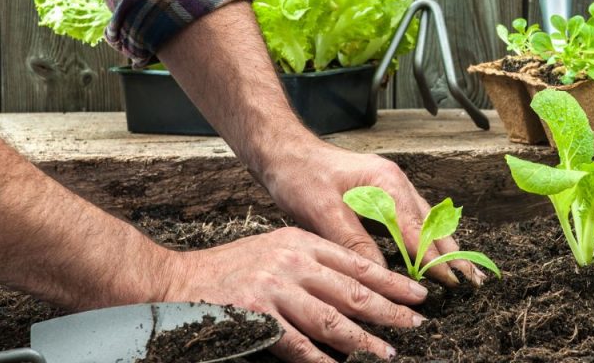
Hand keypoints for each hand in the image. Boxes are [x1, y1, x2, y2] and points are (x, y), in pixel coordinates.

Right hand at [162, 226, 427, 361]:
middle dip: (389, 309)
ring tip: (387, 352)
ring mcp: (274, 288)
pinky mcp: (256, 316)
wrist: (176, 281)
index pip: (356, 262)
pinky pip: (297, 344)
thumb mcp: (276, 250)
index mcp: (301, 242)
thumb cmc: (230, 269)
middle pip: (352, 290)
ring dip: (363, 339)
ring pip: (331, 319)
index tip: (416, 294)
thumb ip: (312, 266)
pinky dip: (321, 359)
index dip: (390, 281)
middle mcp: (292, 261)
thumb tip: (355, 291)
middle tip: (416, 324)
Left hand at [262, 140, 485, 286]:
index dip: (434, 259)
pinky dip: (425, 237)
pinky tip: (432, 252)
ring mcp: (390, 186)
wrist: (284, 151)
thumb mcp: (323, 211)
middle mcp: (395, 182)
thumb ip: (354, 242)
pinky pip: (412, 217)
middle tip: (472, 280)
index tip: (451, 282)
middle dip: (452, 253)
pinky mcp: (382, 192)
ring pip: (426, 220)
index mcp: (386, 182)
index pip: (417, 230)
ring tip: (462, 270)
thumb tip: (380, 274)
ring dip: (443, 246)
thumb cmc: (300, 175)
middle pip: (431, 223)